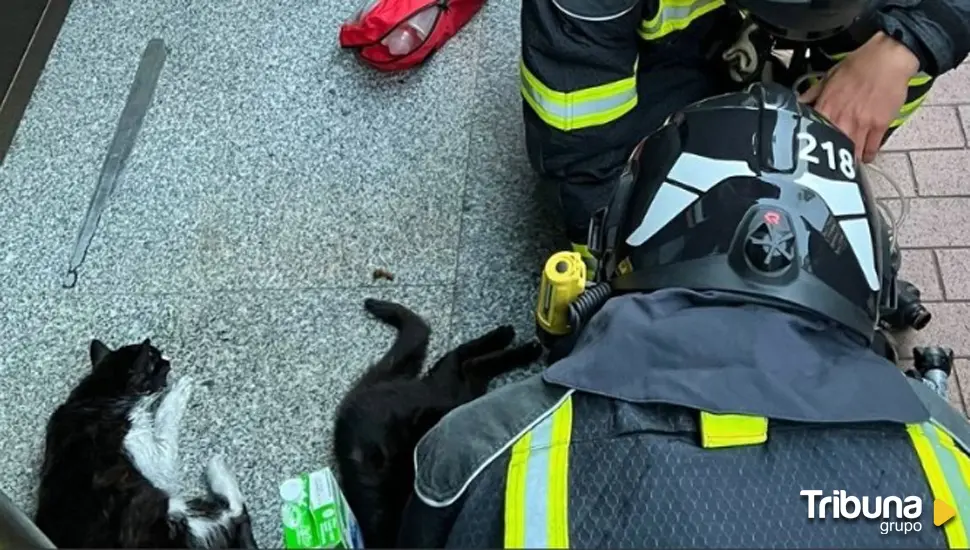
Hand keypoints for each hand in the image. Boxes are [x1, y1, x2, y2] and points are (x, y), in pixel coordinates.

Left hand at [799, 31, 919, 163]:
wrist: (887, 58)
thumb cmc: (860, 64)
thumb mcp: (829, 76)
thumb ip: (813, 93)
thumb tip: (799, 102)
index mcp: (826, 107)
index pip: (812, 133)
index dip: (810, 146)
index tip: (809, 153)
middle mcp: (842, 119)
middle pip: (832, 149)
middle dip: (830, 159)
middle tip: (829, 165)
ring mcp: (861, 124)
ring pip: (852, 152)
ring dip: (849, 161)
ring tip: (847, 166)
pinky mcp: (879, 125)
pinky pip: (872, 148)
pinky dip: (868, 155)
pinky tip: (864, 157)